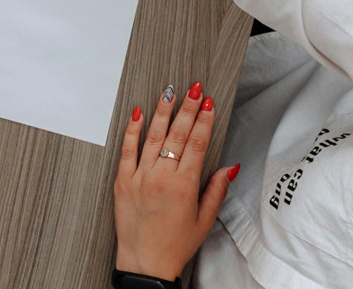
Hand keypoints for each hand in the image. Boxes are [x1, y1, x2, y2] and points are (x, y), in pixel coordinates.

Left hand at [114, 82, 237, 281]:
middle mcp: (161, 178)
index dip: (205, 120)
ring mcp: (139, 177)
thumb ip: (216, 189)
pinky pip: (126, 149)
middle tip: (194, 88)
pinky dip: (132, 129)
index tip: (209, 103)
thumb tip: (230, 166)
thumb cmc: (175, 244)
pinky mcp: (122, 180)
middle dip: (188, 108)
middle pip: (177, 134)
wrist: (145, 262)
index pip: (197, 144)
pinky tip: (137, 112)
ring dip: (162, 112)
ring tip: (169, 92)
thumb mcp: (204, 220)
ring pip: (152, 136)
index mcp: (184, 186)